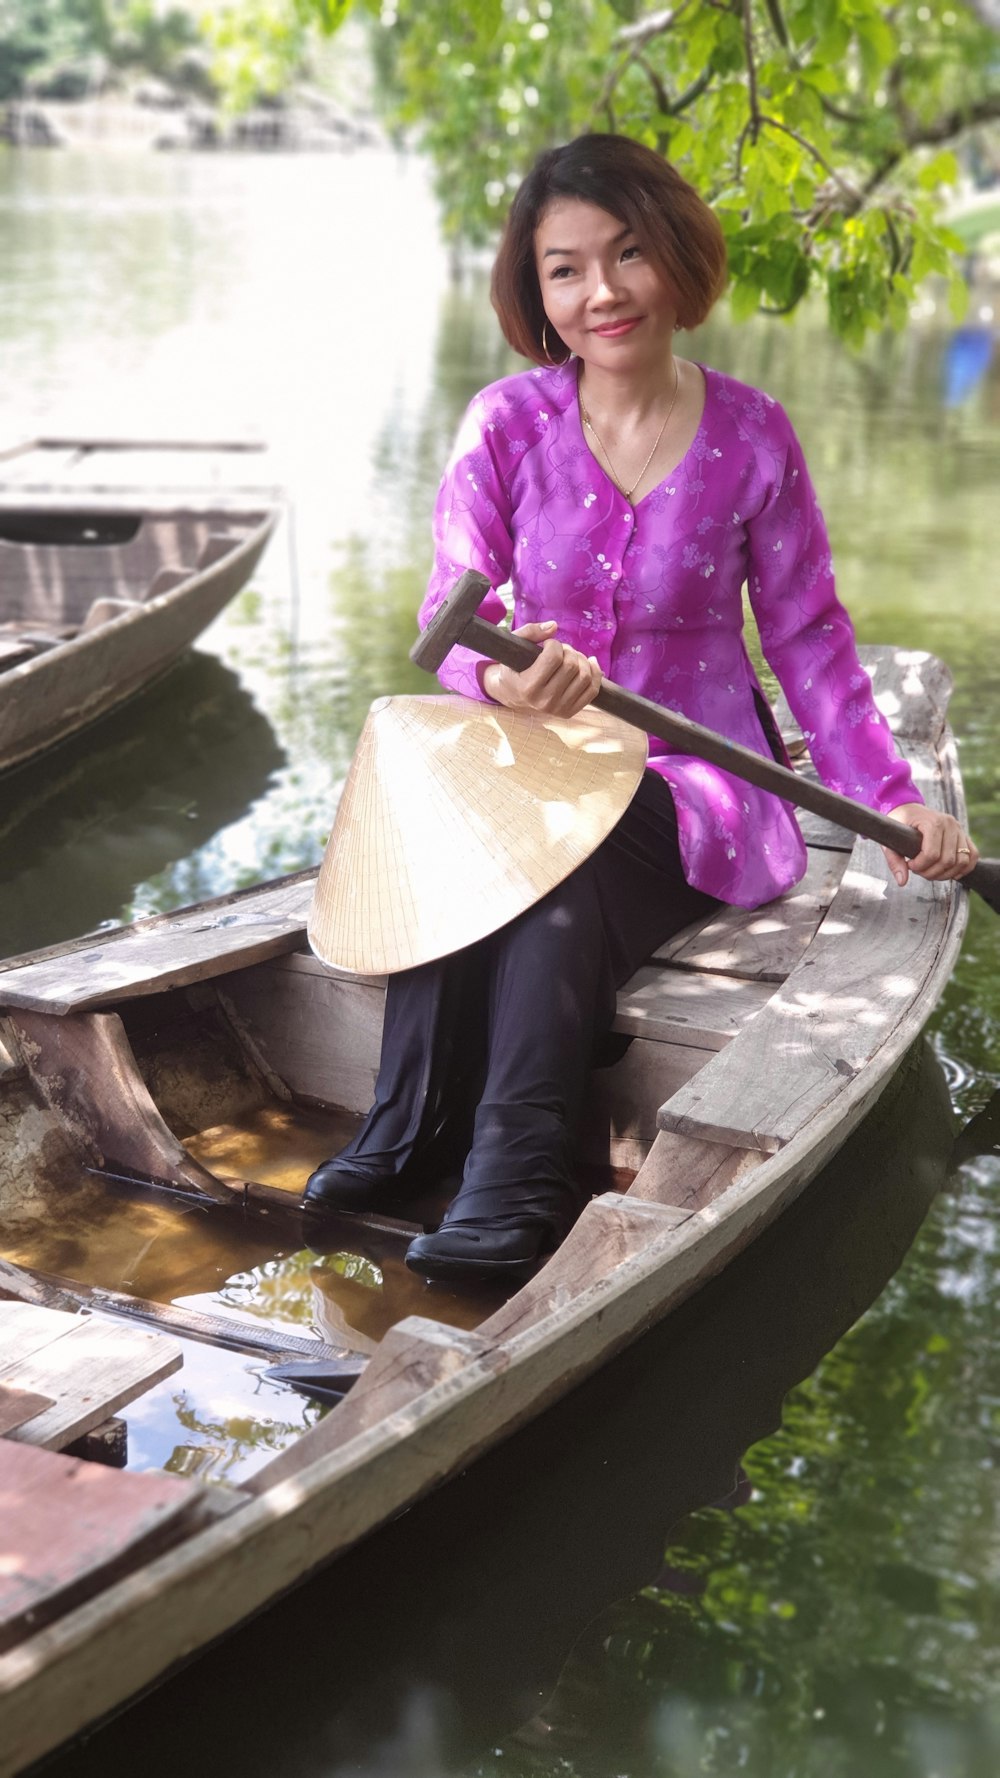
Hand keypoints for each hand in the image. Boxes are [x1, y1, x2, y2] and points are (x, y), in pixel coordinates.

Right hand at [481, 621, 602, 717]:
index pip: (554, 657)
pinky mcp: (569, 713)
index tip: (549, 645)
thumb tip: (554, 626)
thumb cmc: (515, 666)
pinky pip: (593, 690)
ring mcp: (558, 710)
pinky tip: (588, 663)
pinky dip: (595, 673)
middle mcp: (543, 702)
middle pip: (572, 666)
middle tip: (561, 651)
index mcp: (528, 687)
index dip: (555, 644)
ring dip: (582, 660)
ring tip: (571, 657)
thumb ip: (530, 632)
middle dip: (569, 651)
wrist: (513, 695)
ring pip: (585, 677)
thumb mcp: (515, 646)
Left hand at [883, 803, 978, 886]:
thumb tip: (903, 882)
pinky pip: (973, 855)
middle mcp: (949, 824)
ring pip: (961, 861)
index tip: (910, 865)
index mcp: (932, 822)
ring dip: (946, 874)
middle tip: (919, 871)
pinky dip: (964, 868)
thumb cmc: (899, 824)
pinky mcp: (964, 835)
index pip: (932, 854)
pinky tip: (950, 873)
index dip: (920, 866)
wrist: (909, 809)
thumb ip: (894, 861)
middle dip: (932, 872)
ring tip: (931, 871)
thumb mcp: (891, 840)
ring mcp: (959, 829)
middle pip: (947, 860)